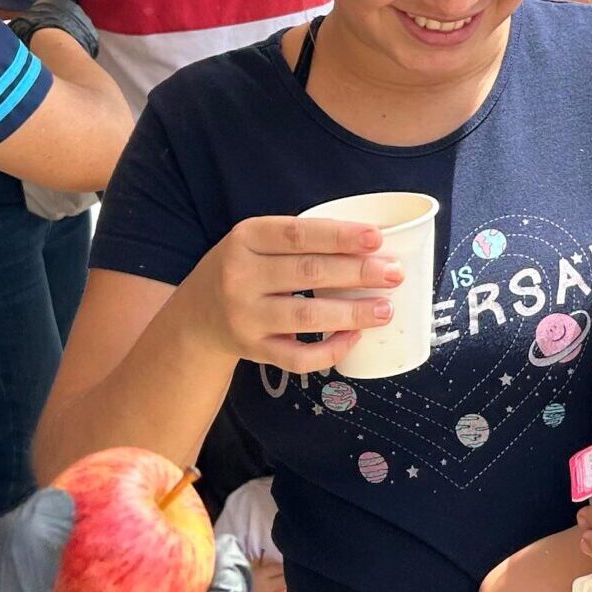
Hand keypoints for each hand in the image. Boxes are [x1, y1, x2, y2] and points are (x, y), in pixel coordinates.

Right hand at [182, 215, 402, 373]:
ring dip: (352, 313)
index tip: (377, 238)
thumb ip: (300, 240)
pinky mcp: (254, 350)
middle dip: (358, 273)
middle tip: (394, 274)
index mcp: (245, 239)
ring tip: (386, 309)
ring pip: (307, 316)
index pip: (298, 234)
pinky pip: (298, 357)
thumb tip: (371, 245)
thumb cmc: (244, 270)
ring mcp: (246, 317)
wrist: (196, 317)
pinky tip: (355, 338)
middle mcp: (240, 276)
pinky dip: (331, 350)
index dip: (339, 236)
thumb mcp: (256, 242)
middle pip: (308, 274)